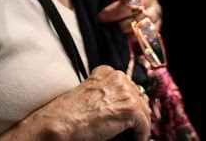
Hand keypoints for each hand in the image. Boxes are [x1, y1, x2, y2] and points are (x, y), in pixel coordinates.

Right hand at [0, 65, 150, 140]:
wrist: (60, 122)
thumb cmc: (67, 113)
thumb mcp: (88, 94)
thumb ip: (104, 93)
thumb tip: (116, 106)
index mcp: (106, 72)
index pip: (128, 85)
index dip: (130, 100)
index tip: (130, 112)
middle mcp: (118, 77)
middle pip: (138, 95)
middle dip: (138, 111)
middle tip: (135, 125)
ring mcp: (125, 91)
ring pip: (143, 110)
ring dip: (141, 123)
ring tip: (136, 134)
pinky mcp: (130, 108)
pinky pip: (144, 123)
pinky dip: (142, 134)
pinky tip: (137, 139)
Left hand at [99, 0, 162, 34]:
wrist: (120, 7)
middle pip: (139, 1)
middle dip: (119, 11)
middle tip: (103, 17)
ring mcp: (155, 8)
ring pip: (145, 18)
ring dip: (127, 25)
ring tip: (115, 26)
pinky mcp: (156, 23)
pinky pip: (149, 31)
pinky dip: (137, 35)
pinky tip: (126, 35)